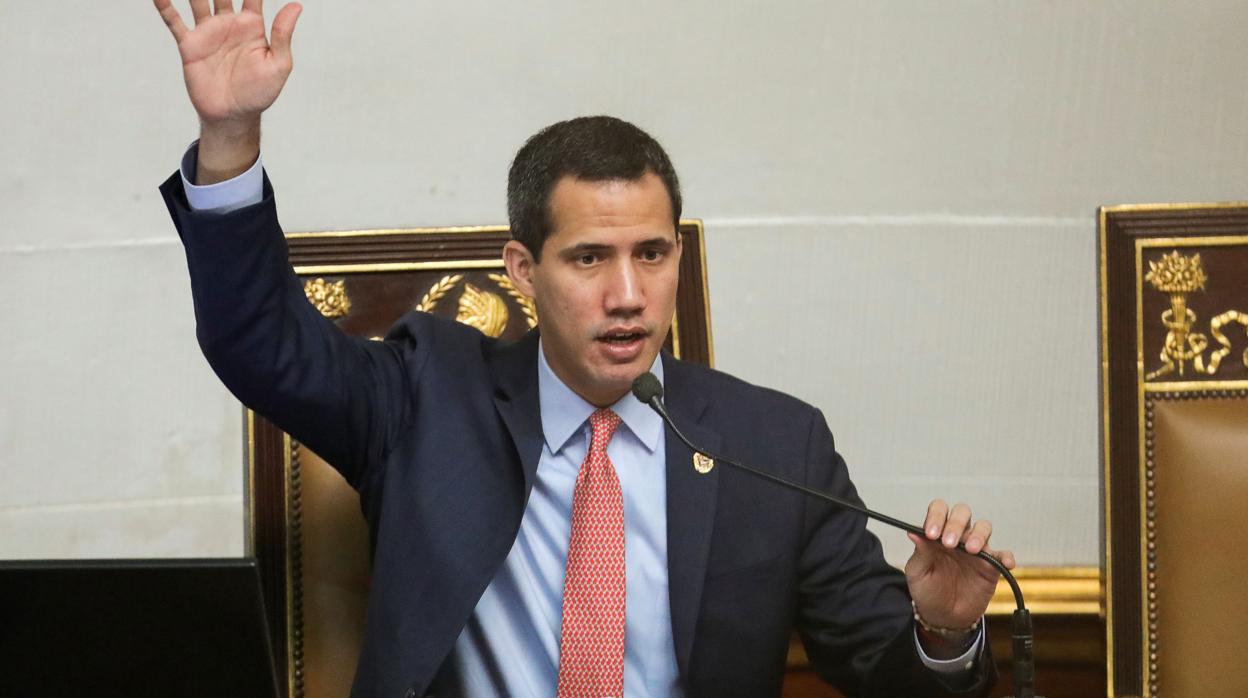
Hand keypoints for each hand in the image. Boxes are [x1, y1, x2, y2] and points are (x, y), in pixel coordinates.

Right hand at [154, 0, 301, 181]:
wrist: (233, 116)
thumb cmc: (260, 93)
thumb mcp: (279, 65)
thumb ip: (283, 35)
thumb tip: (296, 5)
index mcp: (252, 25)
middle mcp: (228, 22)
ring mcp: (208, 32)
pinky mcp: (190, 45)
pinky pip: (174, 20)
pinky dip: (165, 4)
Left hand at [904, 499, 1015, 631]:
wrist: (943, 617)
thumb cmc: (928, 590)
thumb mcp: (918, 573)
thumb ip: (920, 552)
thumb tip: (913, 531)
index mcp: (937, 534)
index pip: (939, 510)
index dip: (936, 517)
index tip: (932, 534)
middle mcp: (957, 537)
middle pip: (962, 513)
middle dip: (956, 524)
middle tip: (949, 543)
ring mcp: (975, 550)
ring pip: (983, 527)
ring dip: (978, 535)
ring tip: (971, 550)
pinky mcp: (991, 566)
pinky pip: (1003, 555)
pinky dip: (1006, 556)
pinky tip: (1005, 562)